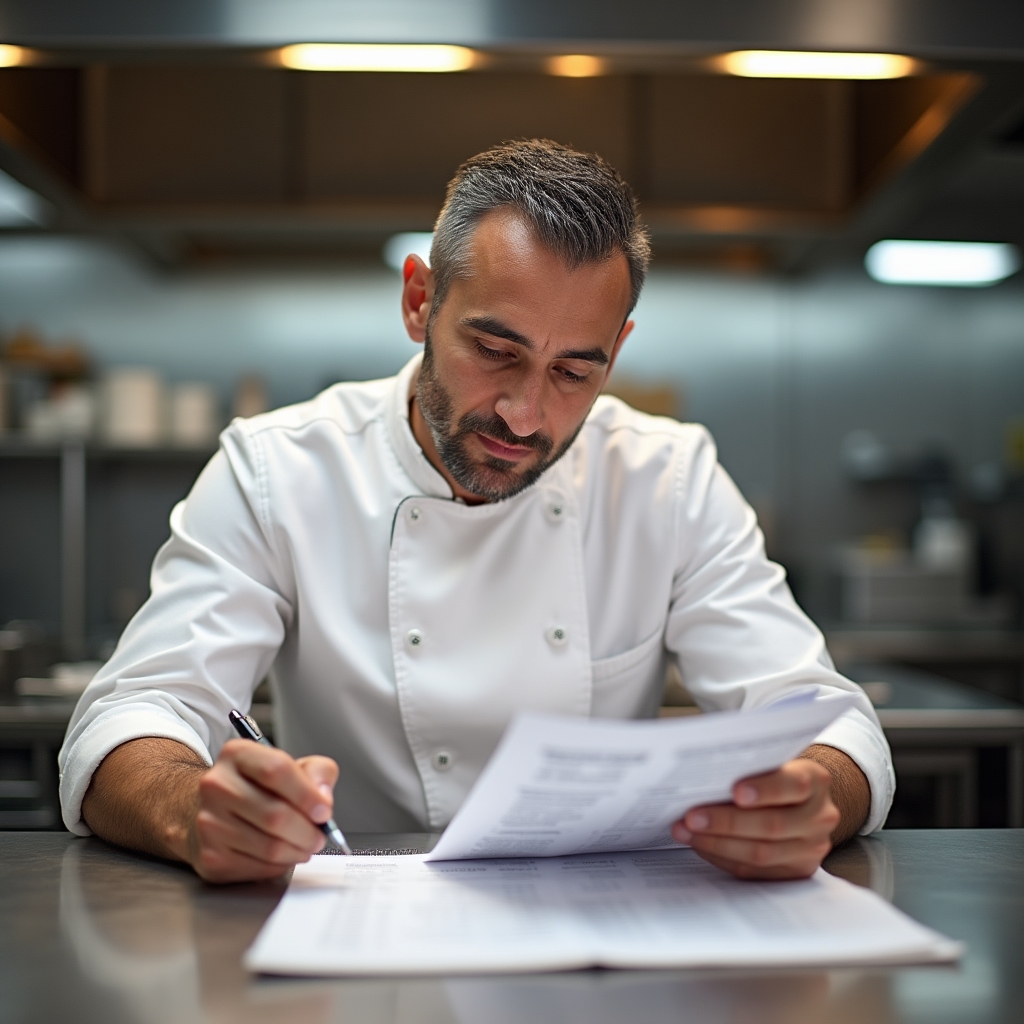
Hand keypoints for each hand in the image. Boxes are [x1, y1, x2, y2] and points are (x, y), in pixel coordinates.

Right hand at [188, 740, 339, 882]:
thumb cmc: (258, 787)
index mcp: (237, 755)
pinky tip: (283, 854)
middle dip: (307, 831)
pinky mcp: (210, 856)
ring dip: (298, 851)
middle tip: (319, 836)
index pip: (276, 770)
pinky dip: (280, 865)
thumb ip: (317, 772)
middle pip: (275, 815)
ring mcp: (209, 822)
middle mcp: (216, 785)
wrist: (214, 810)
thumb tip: (323, 798)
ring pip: (269, 847)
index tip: (324, 811)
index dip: (307, 794)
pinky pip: (259, 868)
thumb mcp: (292, 765)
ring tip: (304, 845)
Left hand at [672, 758, 839, 879]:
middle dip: (726, 822)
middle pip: (772, 824)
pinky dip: (723, 857)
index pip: (794, 785)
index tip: (735, 791)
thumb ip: (750, 768)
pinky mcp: (797, 871)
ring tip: (686, 832)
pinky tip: (700, 845)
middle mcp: (820, 816)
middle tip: (691, 817)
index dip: (765, 789)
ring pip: (762, 852)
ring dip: (717, 843)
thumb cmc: (774, 775)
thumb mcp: (772, 763)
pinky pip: (755, 871)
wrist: (802, 801)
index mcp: (816, 781)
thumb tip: (702, 778)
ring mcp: (812, 848)